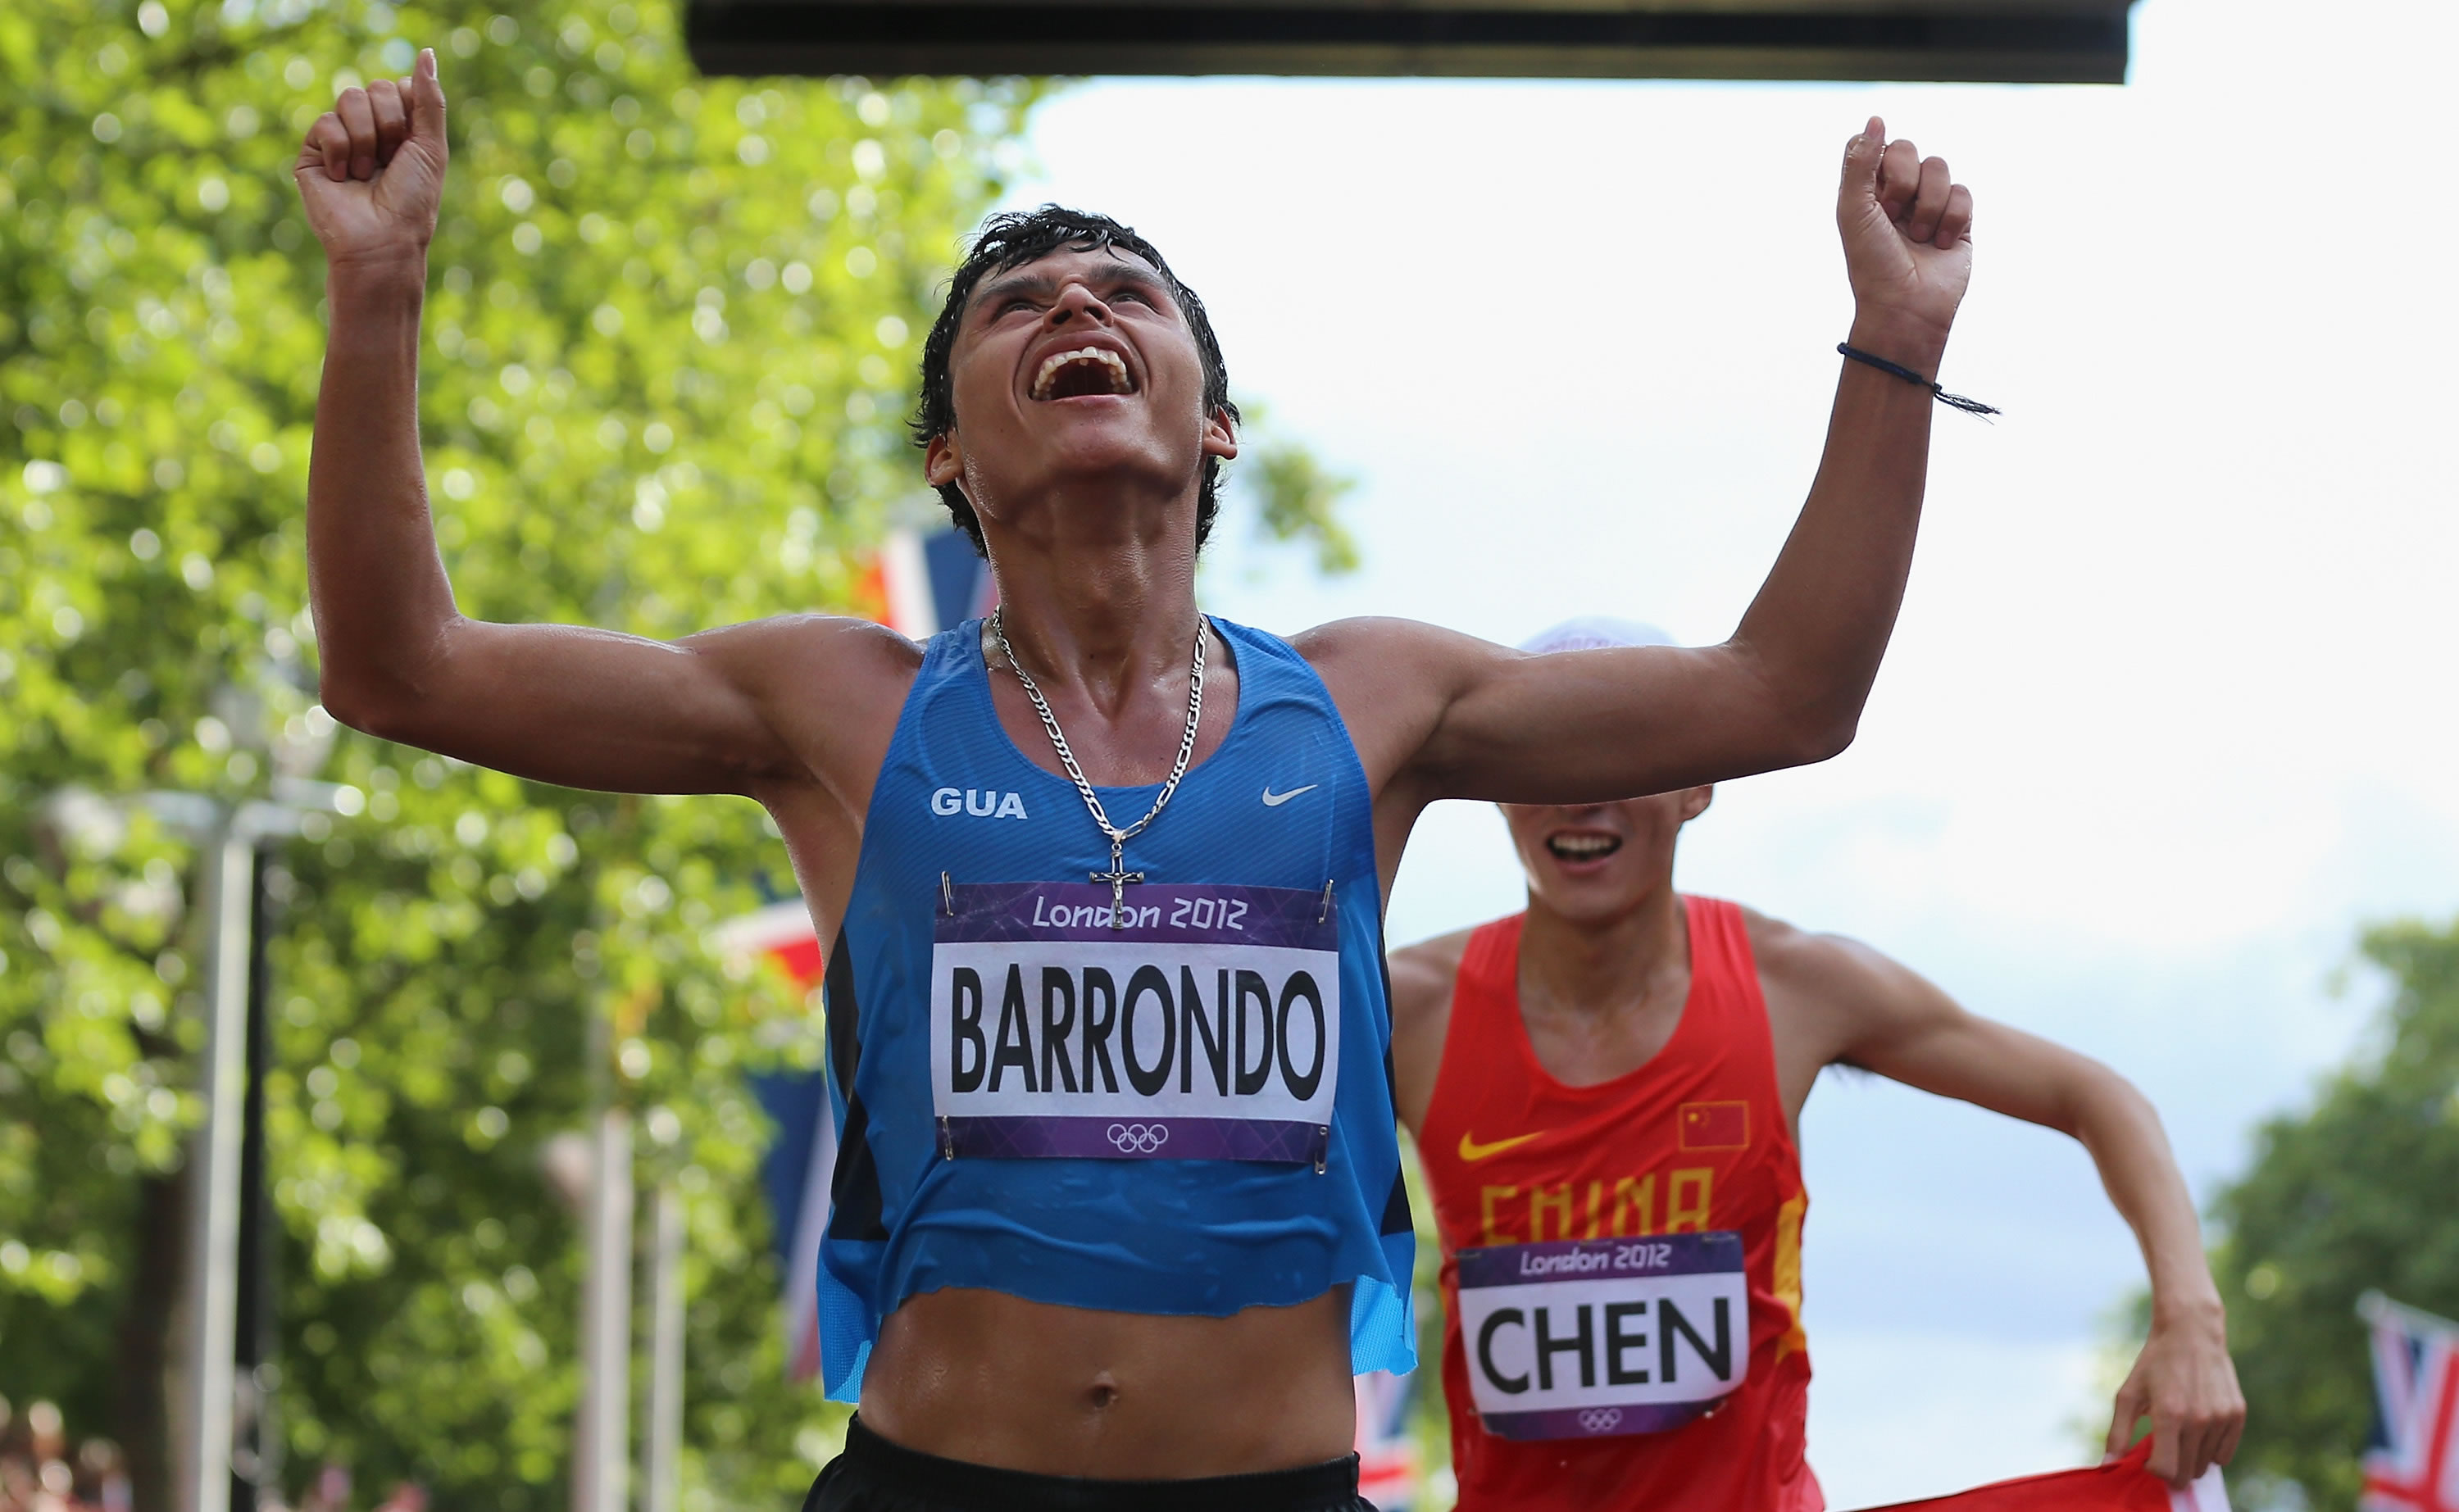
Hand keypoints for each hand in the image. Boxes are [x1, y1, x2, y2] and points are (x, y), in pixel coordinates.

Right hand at [293, 47, 446, 271]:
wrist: (382, 239)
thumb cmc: (412, 200)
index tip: (411, 147)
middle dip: (389, 126)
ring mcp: (340, 139)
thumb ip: (429, 100)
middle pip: (375, 88)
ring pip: (349, 98)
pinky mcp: (312, 152)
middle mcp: (370, 130)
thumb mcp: (431, 147)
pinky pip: (325, 122)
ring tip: (366, 173)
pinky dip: (340, 151)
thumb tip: (426, 52)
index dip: (408, 114)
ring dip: (366, 139)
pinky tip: (343, 178)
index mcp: (401, 128)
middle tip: (389, 162)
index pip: (400, 87)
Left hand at [1836, 117, 1973, 360]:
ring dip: (1928, 204)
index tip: (1874, 191)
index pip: (1872, 145)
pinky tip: (1941, 244)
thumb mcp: (1854, 210)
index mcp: (1865, 190)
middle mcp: (1896, 193)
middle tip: (1893, 216)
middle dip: (1902, 181)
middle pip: (1906, 148)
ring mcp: (1928, 204)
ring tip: (1918, 237)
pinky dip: (1951, 218)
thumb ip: (1860, 163)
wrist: (1906, 307)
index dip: (1877, 160)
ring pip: (1938, 167)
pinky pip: (1963, 192)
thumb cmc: (1872, 263)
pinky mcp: (1959, 219)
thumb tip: (1875, 118)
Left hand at [2105, 1309, 2245, 1486]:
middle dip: (2172, 1469)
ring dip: (2190, 1458)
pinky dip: (2210, 1451)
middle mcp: (2198, 1420)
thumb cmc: (2154, 1364)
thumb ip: (2117, 1432)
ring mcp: (2221, 1418)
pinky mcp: (2237, 1415)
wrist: (2191, 1332)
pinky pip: (2224, 1454)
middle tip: (2162, 1448)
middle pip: (2187, 1474)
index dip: (2154, 1471)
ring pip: (2206, 1466)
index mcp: (2168, 1415)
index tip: (2148, 1458)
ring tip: (2179, 1432)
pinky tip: (2197, 1429)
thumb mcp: (2128, 1394)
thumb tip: (2108, 1465)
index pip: (2166, 1471)